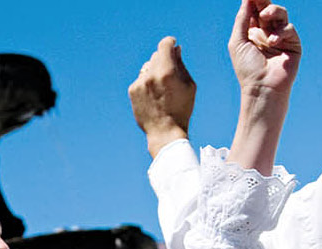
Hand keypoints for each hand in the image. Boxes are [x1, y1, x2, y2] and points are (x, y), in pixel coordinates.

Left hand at [129, 37, 196, 158]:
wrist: (165, 133)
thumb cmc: (181, 110)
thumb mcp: (189, 86)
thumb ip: (181, 64)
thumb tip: (175, 49)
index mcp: (167, 71)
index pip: (164, 45)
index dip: (169, 42)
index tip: (172, 44)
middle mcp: (151, 74)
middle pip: (156, 55)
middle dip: (163, 60)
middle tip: (169, 73)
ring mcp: (140, 83)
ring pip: (147, 67)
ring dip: (154, 72)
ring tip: (161, 89)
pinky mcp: (132, 91)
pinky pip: (140, 79)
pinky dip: (146, 83)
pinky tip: (153, 96)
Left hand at [228, 1, 300, 99]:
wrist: (261, 88)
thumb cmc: (247, 69)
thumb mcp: (238, 41)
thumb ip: (242, 19)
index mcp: (254, 31)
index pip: (255, 9)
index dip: (254, 0)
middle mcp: (268, 32)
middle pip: (268, 8)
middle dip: (264, 1)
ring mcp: (281, 38)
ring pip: (281, 14)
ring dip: (274, 11)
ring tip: (265, 16)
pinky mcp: (293, 44)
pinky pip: (289, 29)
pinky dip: (281, 32)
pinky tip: (272, 41)